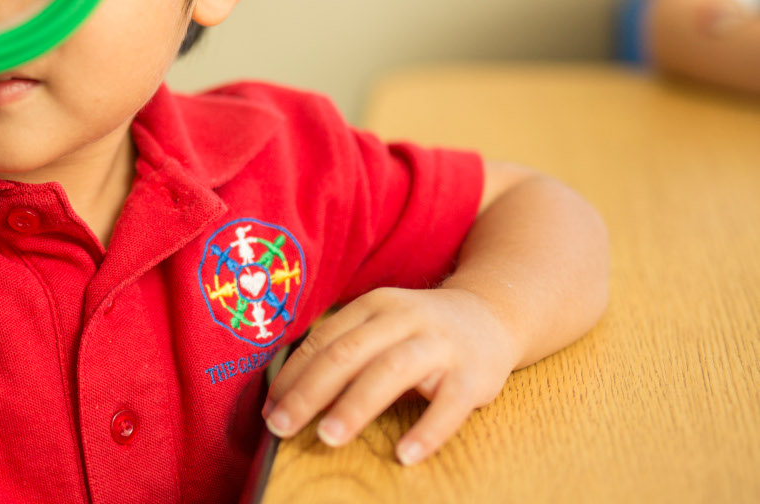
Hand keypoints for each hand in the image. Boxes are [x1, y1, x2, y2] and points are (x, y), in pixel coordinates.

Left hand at [262, 286, 518, 465]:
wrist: (492, 315)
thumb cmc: (418, 331)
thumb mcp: (378, 326)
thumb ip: (342, 350)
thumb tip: (287, 395)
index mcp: (372, 306)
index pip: (322, 340)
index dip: (292, 375)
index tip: (269, 409)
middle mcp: (402, 318)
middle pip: (346, 354)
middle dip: (309, 392)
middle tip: (281, 426)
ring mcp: (439, 344)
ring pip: (390, 371)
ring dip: (355, 406)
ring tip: (328, 438)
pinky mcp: (473, 375)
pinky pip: (448, 406)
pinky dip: (426, 431)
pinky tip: (404, 455)